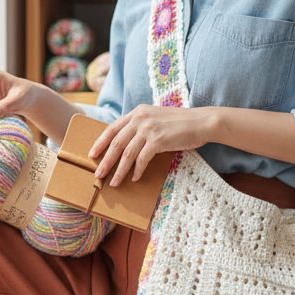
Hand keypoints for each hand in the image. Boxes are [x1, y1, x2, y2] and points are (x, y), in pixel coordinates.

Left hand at [88, 105, 212, 185]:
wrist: (201, 122)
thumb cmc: (181, 123)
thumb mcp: (157, 118)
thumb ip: (142, 125)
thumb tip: (127, 143)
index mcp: (138, 112)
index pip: (112, 128)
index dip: (100, 142)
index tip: (93, 154)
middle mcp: (140, 118)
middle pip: (116, 143)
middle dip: (105, 161)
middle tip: (98, 174)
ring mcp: (148, 129)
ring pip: (127, 154)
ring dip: (119, 170)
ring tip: (114, 182)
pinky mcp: (158, 140)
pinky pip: (142, 159)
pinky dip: (137, 170)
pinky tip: (135, 178)